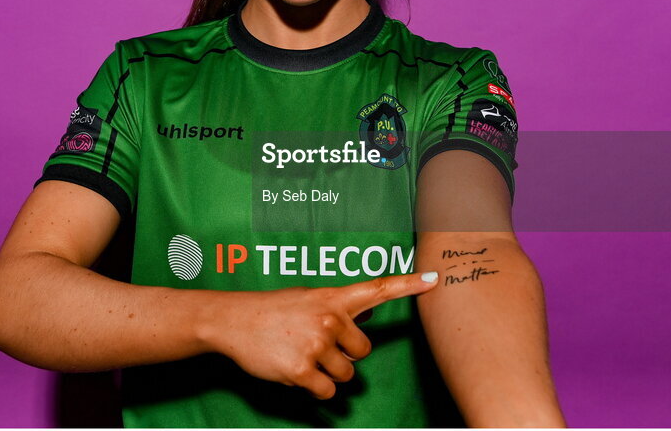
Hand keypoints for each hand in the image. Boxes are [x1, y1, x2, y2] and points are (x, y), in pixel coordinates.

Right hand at [204, 271, 438, 398]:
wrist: (234, 320)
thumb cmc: (274, 310)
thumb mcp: (309, 299)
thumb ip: (337, 310)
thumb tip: (362, 321)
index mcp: (333, 298)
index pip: (378, 289)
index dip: (409, 285)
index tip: (436, 279)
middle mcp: (329, 318)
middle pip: (363, 352)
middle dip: (345, 355)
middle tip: (317, 345)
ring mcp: (316, 344)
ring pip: (346, 375)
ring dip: (328, 373)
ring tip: (302, 355)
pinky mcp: (302, 369)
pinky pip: (327, 391)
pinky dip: (315, 388)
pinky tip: (295, 370)